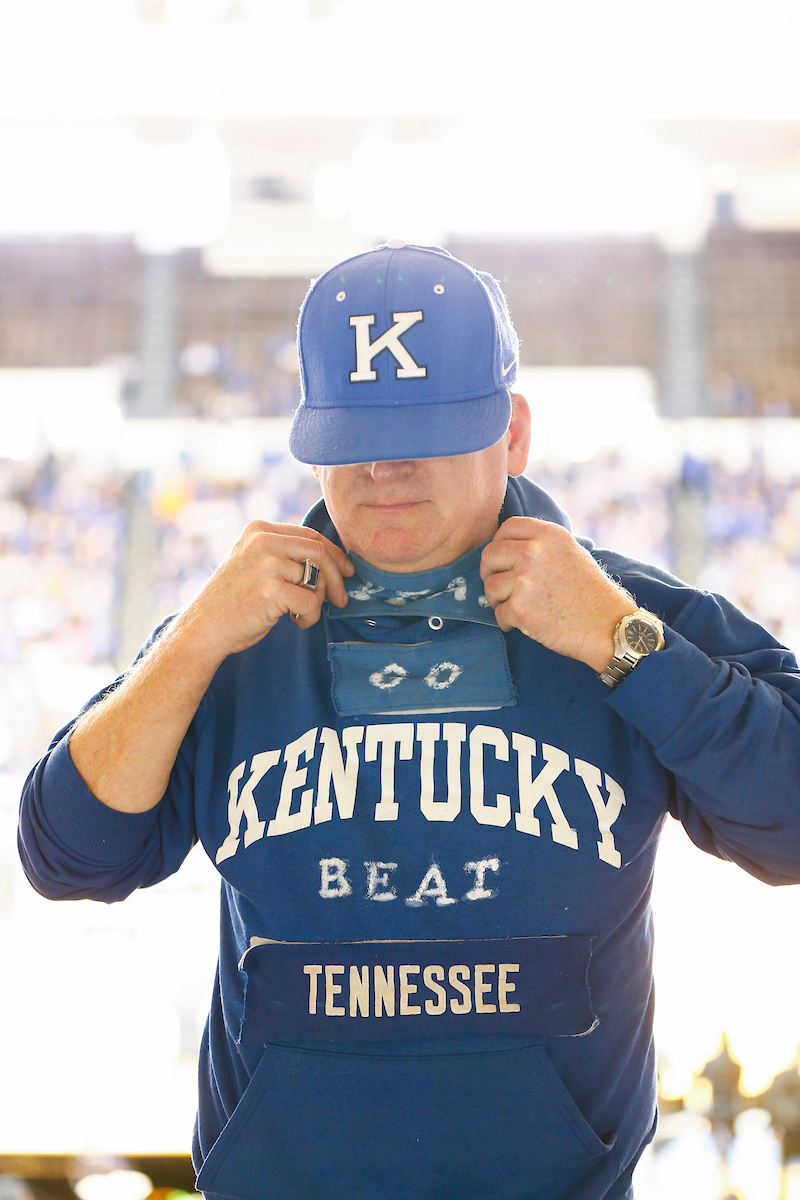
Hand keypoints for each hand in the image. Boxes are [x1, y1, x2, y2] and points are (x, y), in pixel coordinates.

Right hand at [187, 521, 354, 660]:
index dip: (334, 554)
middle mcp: (263, 541)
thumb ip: (285, 555)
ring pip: (318, 578)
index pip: (310, 535)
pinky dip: (310, 616)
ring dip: (317, 602)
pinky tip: (296, 621)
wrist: (203, 628)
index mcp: (259, 530)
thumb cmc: (233, 601)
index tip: (347, 571)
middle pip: (320, 552)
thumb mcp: (255, 563)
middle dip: (338, 577)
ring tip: (301, 614)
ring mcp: (267, 564)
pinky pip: (311, 601)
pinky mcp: (272, 590)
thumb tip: (333, 559)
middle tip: (341, 599)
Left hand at [480, 517, 636, 672]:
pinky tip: (522, 624)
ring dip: (498, 600)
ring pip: (490, 586)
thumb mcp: (571, 552)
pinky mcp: (520, 608)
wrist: (608, 627)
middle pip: (490, 554)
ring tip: (516, 608)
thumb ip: (542, 544)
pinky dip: (507, 621)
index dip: (500, 543)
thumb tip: (509, 546)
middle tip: (500, 587)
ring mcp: (525, 580)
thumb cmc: (591, 593)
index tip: (502, 560)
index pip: (508, 527)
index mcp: (549, 535)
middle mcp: (534, 552)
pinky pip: (498, 613)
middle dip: (490, 572)